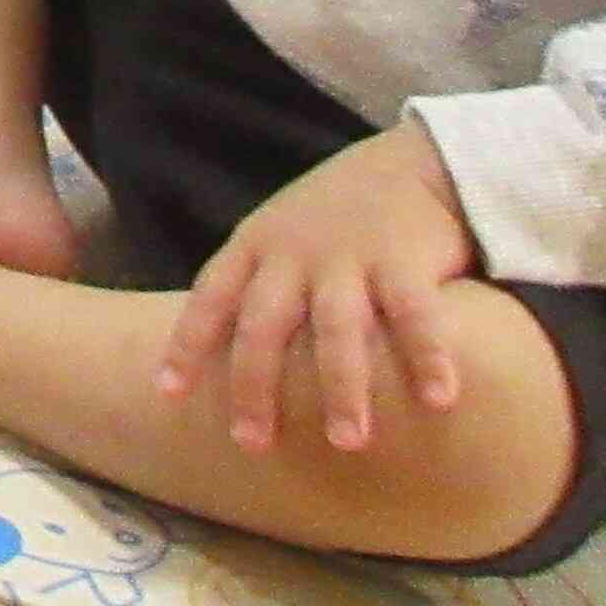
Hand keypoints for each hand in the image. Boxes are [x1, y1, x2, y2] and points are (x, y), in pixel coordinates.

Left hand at [157, 121, 479, 454]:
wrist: (414, 162)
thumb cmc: (338, 212)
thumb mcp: (280, 233)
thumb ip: (257, 281)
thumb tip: (222, 353)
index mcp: (256, 246)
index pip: (209, 297)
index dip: (187, 345)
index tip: (166, 394)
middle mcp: (294, 254)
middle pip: (264, 325)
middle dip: (255, 386)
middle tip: (250, 444)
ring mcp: (349, 256)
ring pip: (338, 329)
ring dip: (343, 388)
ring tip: (348, 443)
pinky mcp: (406, 258)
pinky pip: (416, 314)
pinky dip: (428, 357)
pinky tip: (439, 401)